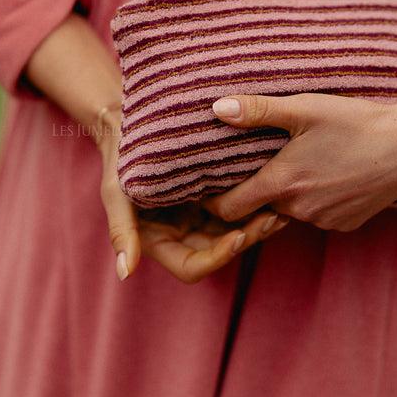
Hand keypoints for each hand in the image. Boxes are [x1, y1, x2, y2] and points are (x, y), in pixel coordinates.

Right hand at [95, 106, 289, 282]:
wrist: (128, 121)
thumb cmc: (118, 158)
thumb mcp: (116, 192)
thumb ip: (121, 232)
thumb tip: (124, 274)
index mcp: (159, 242)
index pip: (193, 266)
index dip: (218, 257)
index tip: (239, 236)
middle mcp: (182, 234)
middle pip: (220, 251)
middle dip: (247, 239)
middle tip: (272, 219)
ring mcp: (199, 216)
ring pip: (234, 231)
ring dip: (257, 224)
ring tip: (280, 208)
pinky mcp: (212, 195)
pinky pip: (237, 207)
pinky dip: (254, 203)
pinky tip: (274, 190)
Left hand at [200, 91, 396, 231]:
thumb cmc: (357, 122)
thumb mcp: (306, 108)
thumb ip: (258, 111)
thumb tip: (216, 108)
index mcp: (283, 183)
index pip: (229, 209)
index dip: (214, 202)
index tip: (209, 189)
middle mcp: (300, 210)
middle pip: (260, 209)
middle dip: (256, 192)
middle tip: (260, 166)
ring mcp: (324, 221)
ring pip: (290, 212)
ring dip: (289, 195)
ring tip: (301, 164)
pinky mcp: (346, 224)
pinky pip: (317, 216)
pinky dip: (315, 201)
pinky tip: (329, 175)